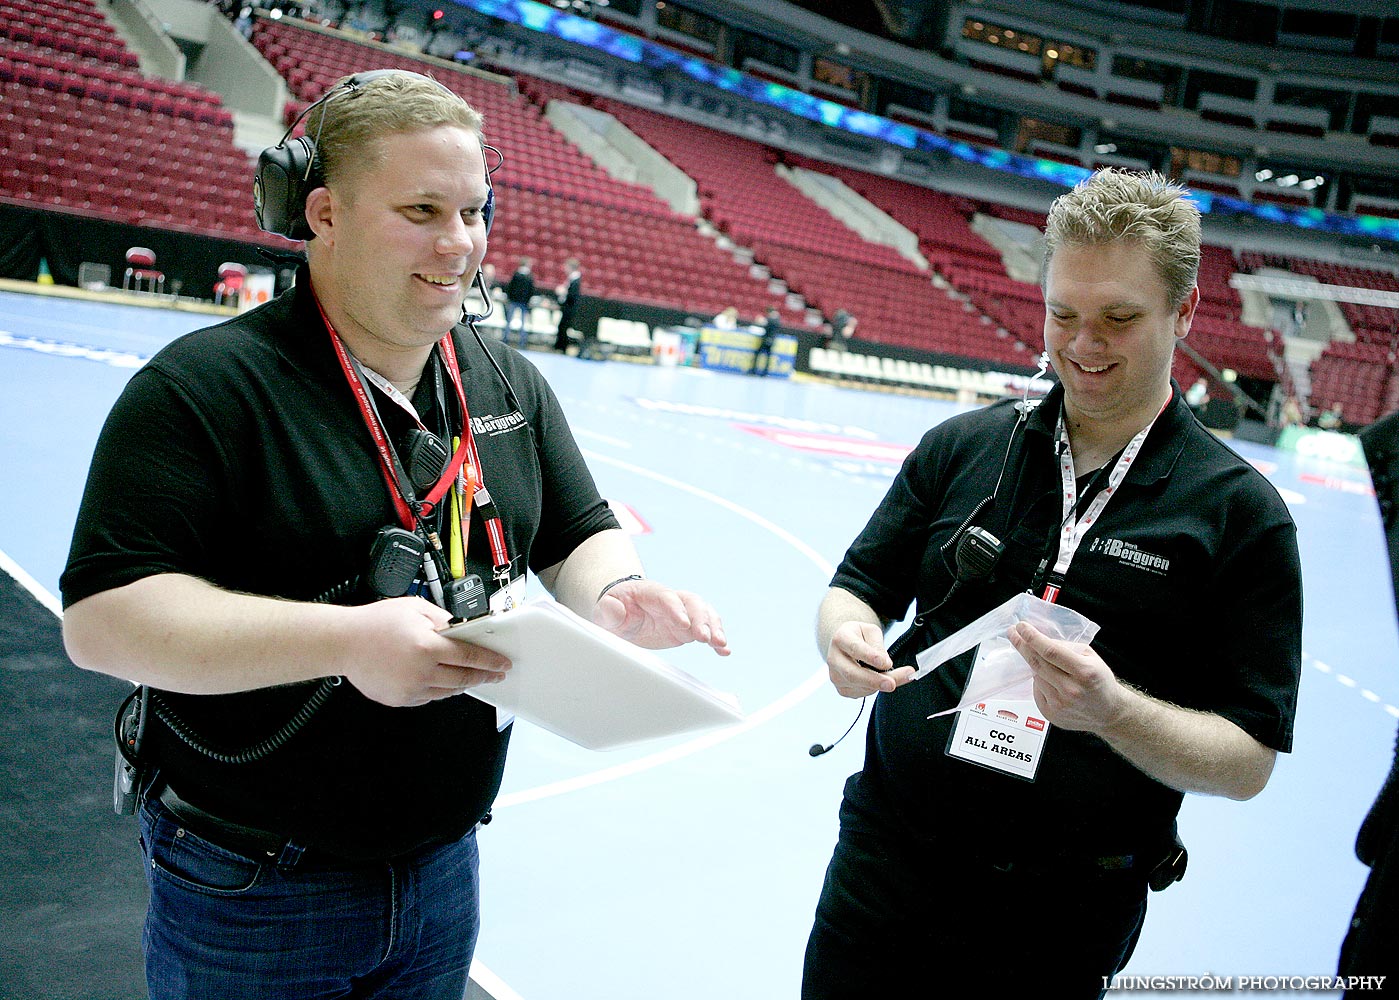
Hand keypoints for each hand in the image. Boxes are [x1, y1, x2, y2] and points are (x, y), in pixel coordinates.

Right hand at [338, 597, 511, 707]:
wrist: (342, 643)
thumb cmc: (375, 623)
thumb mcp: (415, 609)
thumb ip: (442, 620)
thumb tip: (461, 631)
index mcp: (428, 646)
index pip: (469, 656)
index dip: (490, 661)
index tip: (502, 664)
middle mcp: (421, 671)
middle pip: (463, 678)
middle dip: (483, 676)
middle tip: (495, 674)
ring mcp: (410, 689)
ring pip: (447, 691)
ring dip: (462, 684)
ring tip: (471, 677)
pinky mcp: (400, 699)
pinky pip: (427, 697)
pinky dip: (438, 689)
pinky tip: (440, 680)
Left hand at [591, 579, 729, 655]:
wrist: (623, 613)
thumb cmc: (614, 611)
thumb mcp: (604, 611)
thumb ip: (608, 610)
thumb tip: (613, 608)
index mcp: (650, 592)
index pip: (666, 597)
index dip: (676, 609)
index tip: (683, 624)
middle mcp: (671, 599)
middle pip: (691, 602)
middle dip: (700, 619)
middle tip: (705, 638)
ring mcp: (682, 612)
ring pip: (704, 613)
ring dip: (714, 627)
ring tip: (720, 645)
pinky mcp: (688, 627)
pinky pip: (706, 628)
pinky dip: (716, 638)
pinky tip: (724, 651)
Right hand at [825, 620, 915, 697]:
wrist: (846, 646)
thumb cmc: (860, 637)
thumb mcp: (871, 632)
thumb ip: (878, 646)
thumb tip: (885, 664)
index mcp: (840, 638)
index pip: (854, 648)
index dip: (870, 657)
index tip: (886, 663)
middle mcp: (834, 659)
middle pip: (852, 674)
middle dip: (873, 680)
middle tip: (892, 684)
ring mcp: (835, 676)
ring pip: (859, 686)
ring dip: (880, 685)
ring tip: (896, 679)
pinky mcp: (842, 689)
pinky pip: (862, 693)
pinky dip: (875, 689)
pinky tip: (881, 681)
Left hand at [1008, 621, 1125, 731]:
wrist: (1109, 713)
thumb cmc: (1100, 682)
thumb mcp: (1091, 657)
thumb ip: (1067, 647)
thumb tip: (1040, 638)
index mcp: (1084, 672)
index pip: (1051, 651)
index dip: (1032, 637)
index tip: (1021, 626)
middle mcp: (1071, 689)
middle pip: (1037, 663)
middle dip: (1022, 645)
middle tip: (1013, 634)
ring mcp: (1059, 704)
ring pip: (1035, 676)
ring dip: (1035, 666)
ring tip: (1048, 665)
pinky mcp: (1050, 714)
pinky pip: (1036, 690)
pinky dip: (1039, 682)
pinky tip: (1051, 682)